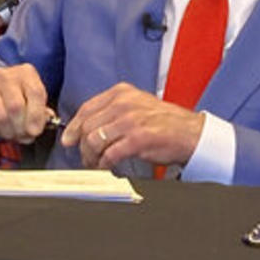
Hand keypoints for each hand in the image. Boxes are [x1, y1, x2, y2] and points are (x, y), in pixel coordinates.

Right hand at [0, 65, 50, 140]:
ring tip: (12, 134)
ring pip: (0, 118)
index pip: (35, 93)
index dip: (37, 116)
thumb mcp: (32, 96)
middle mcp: (6, 76)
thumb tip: (39, 127)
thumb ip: (41, 111)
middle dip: (21, 129)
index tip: (35, 131)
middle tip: (23, 136)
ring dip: (8, 133)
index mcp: (26, 73)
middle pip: (16, 108)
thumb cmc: (16, 93)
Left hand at [60, 83, 204, 171]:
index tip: (69, 139)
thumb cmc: (165, 122)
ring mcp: (130, 121)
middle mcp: (124, 104)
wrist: (191, 133)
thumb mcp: (137, 105)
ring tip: (95, 164)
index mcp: (121, 93)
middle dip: (81, 146)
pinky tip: (107, 167)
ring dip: (91, 157)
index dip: (74, 127)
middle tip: (84, 157)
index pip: (87, 108)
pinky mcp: (137, 139)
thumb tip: (86, 127)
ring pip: (94, 140)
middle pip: (88, 126)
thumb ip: (113, 111)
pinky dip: (104, 164)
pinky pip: (109, 154)